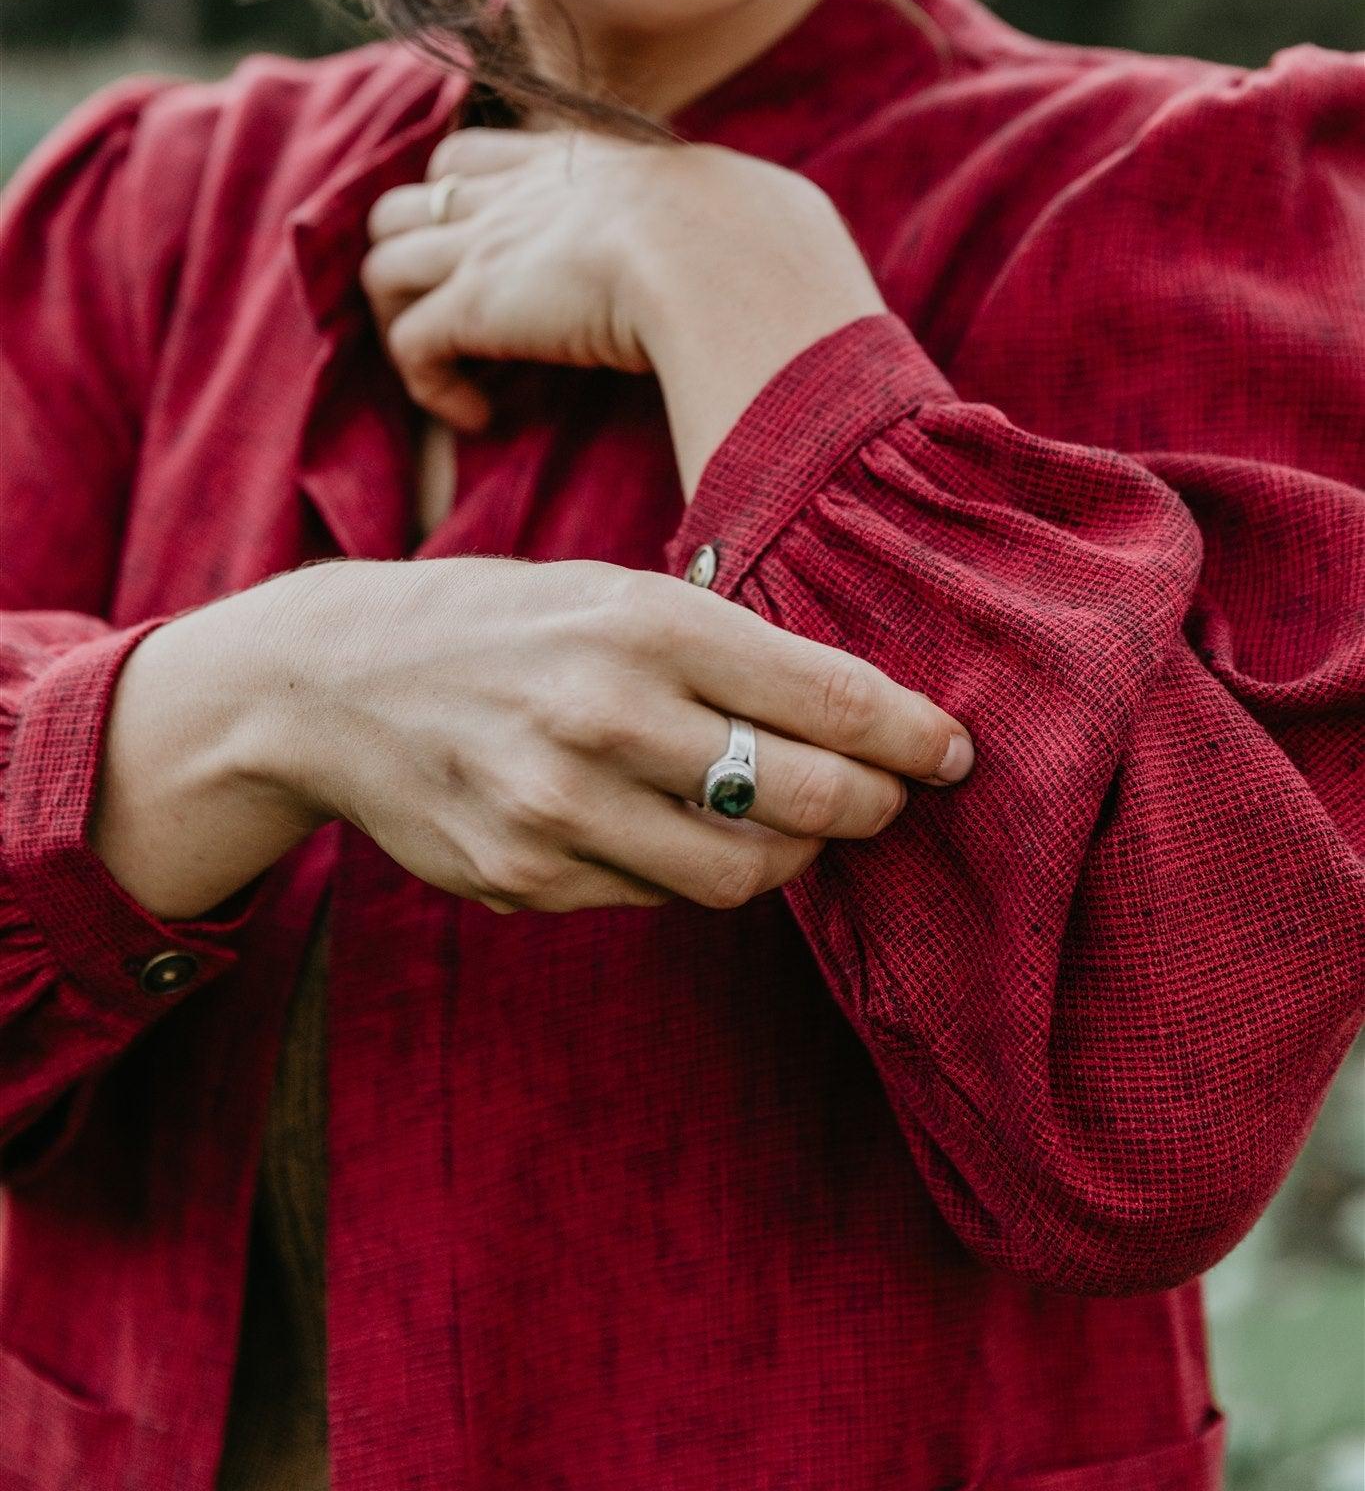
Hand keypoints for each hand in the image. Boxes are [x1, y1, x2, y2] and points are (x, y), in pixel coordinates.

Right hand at [269, 554, 973, 917]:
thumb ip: (725, 647)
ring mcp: (559, 811)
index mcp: (642, 623)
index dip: (913, 735)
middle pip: (805, 799)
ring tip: (793, 820)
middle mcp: (604, 717)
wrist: (330, 684)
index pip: (828, 697)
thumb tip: (863, 718)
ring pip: (743, 872)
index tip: (953, 751)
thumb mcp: (610, 592)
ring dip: (791, 853)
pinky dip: (691, 871)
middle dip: (874, 806)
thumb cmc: (499, 622)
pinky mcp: (525, 880)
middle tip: (891, 799)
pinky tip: (674, 829)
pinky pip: (659, 898)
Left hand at [360, 124, 833, 429]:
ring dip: (403, 322)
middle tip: (454, 325)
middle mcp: (516, 193)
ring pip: (383, 266)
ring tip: (455, 371)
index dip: (460, 207)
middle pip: (408, 201)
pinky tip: (478, 416)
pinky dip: (428, 386)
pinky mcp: (473, 306)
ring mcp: (486, 244)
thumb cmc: (763, 247)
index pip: (472, 157)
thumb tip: (786, 240)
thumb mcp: (746, 209)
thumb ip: (731, 216)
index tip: (494, 269)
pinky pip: (408, 345)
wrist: (731, 262)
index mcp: (575, 161)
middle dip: (412, 259)